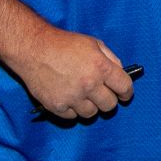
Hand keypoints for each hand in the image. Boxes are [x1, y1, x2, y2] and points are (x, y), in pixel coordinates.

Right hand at [9, 27, 133, 118]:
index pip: (124, 87)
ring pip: (91, 114)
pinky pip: (73, 117)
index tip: (124, 95)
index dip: (127, 93)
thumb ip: (111, 59)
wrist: (34, 49)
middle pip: (109, 105)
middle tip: (101, 94)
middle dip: (108, 100)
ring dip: (90, 106)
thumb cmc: (64, 44)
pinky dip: (73, 109)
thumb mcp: (93, 43)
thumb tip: (120, 74)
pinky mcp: (57, 106)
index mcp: (101, 67)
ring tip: (82, 94)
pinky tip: (69, 97)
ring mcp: (72, 97)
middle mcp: (89, 84)